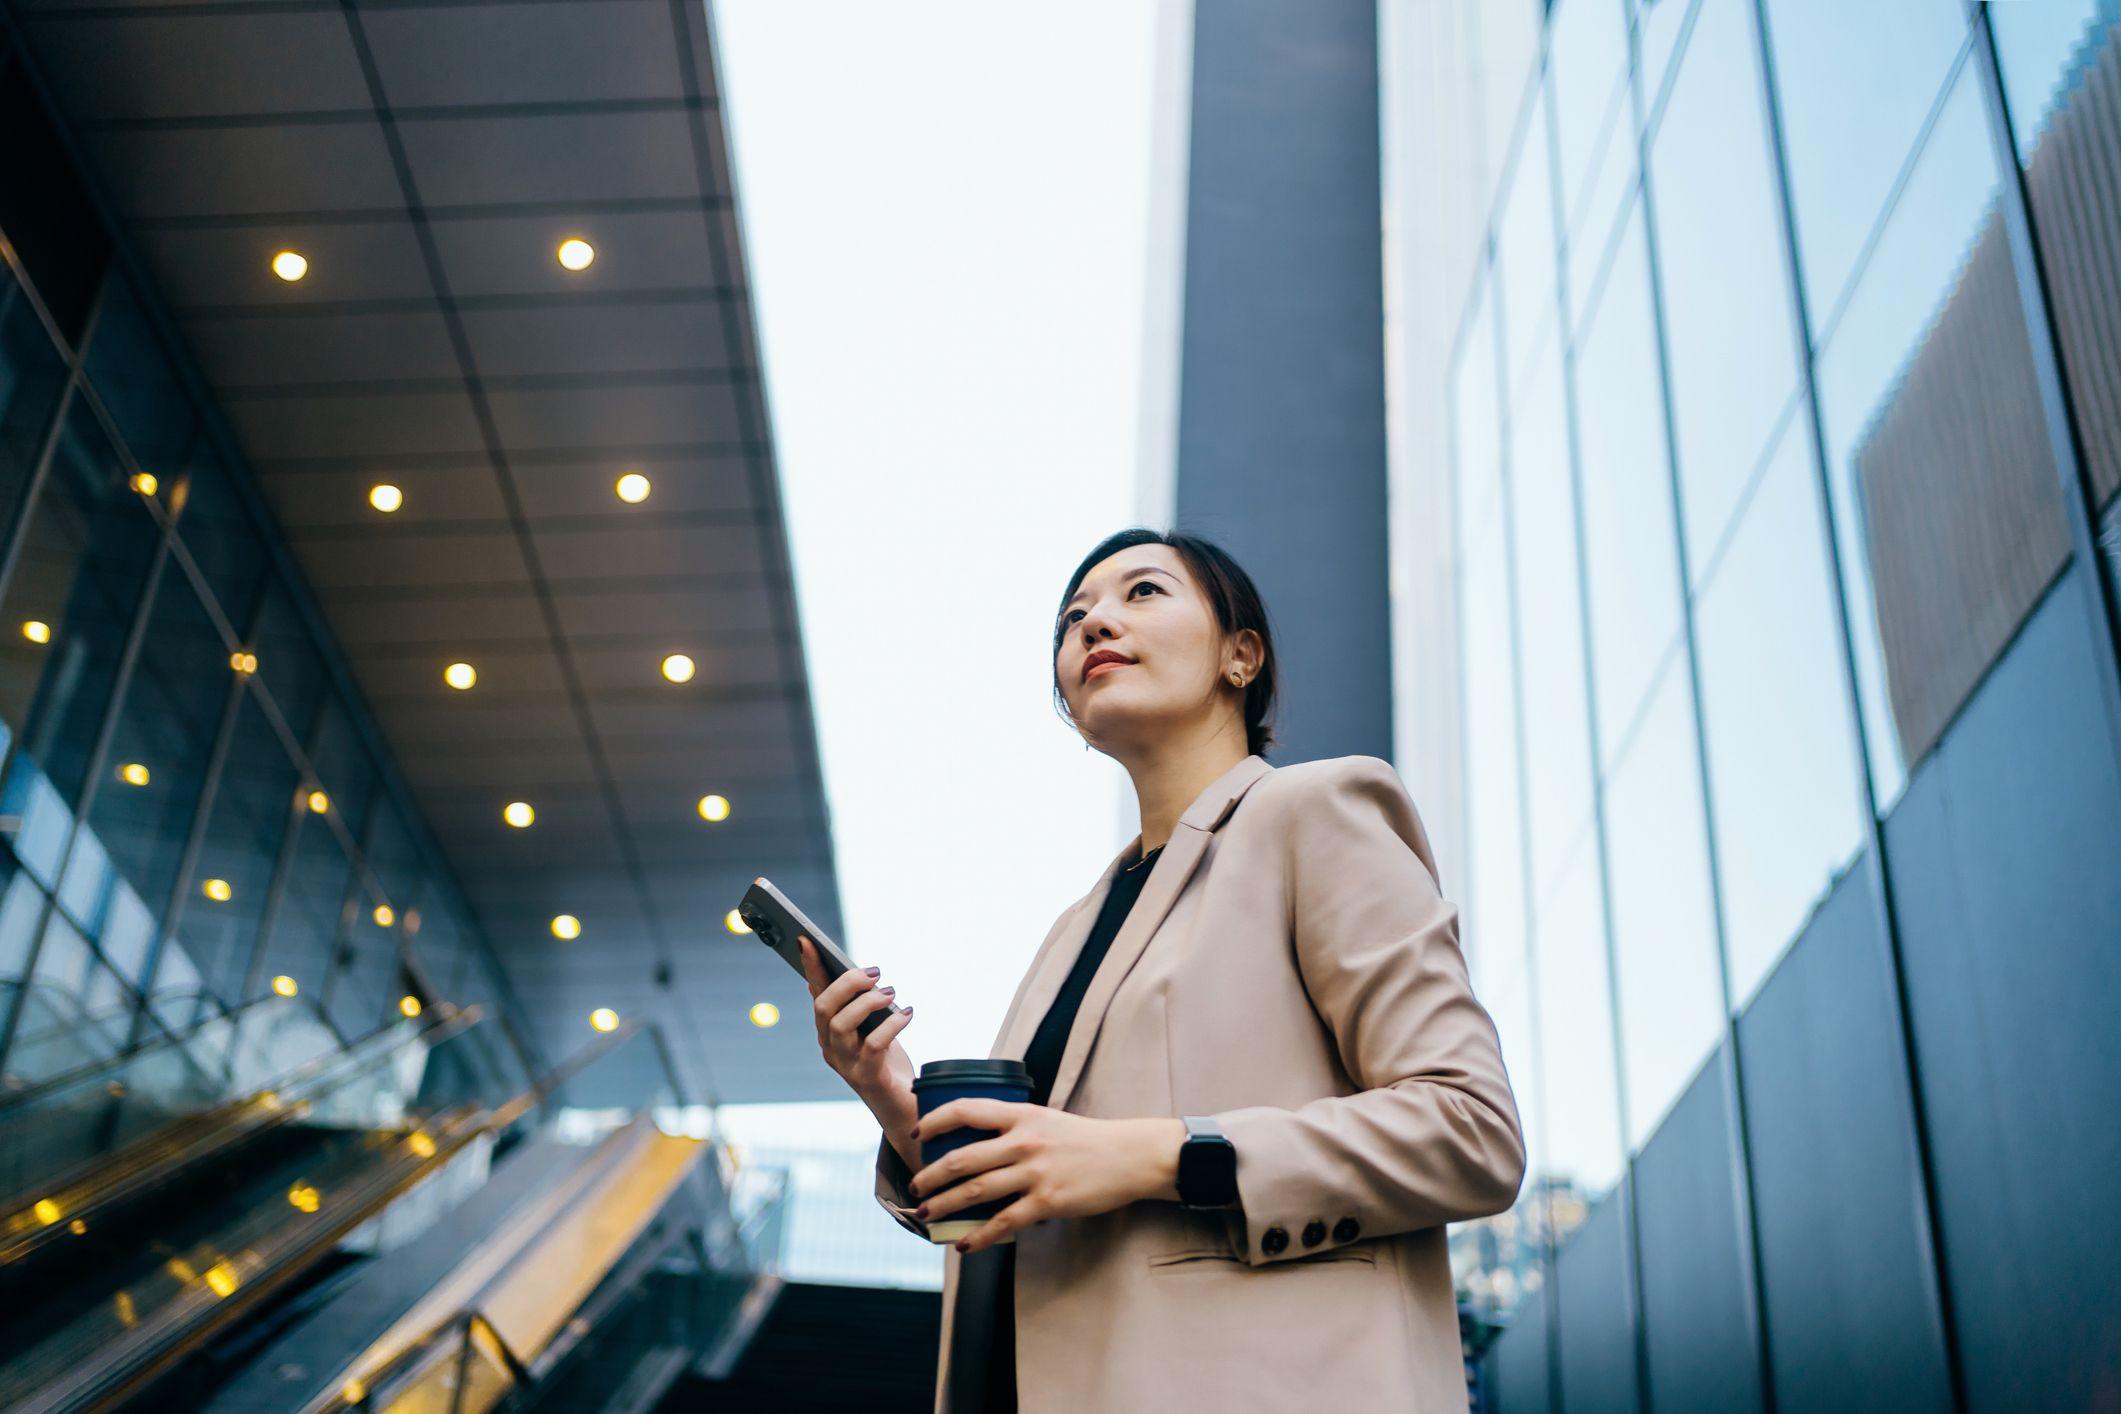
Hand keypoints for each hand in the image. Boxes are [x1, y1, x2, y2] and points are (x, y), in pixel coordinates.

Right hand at [800, 937, 915, 1140]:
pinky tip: (908, 1015)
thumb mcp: (873, 1027)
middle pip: (824, 1008)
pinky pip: (873, 1045)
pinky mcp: (866, 1077)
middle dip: (846, 984)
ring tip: (890, 993)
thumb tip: (851, 974)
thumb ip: (859, 1006)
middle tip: (874, 973)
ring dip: (866, 1003)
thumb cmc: (887, 1062)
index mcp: (829, 1031)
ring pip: (841, 1025)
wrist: (903, 1106)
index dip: (811, 967)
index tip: (807, 940)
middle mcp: (830, 1046)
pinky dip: (892, 1025)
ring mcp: (845, 1063)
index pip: (816, 993)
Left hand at [908, 1099, 1185, 1253]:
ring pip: (975, 1191)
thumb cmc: (1087, 1139)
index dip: (935, 1121)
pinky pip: (1003, 1222)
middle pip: (962, 1158)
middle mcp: (1024, 1141)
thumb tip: (979, 1147)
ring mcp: (1035, 1172)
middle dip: (930, 1175)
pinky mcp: (1047, 1201)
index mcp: (1022, 1114)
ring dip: (944, 1204)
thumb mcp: (1047, 1120)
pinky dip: (979, 1236)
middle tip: (914, 1186)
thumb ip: (1015, 1128)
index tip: (917, 1133)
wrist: (1130, 1156)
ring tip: (926, 1214)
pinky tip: (964, 1244)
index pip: (967, 1110)